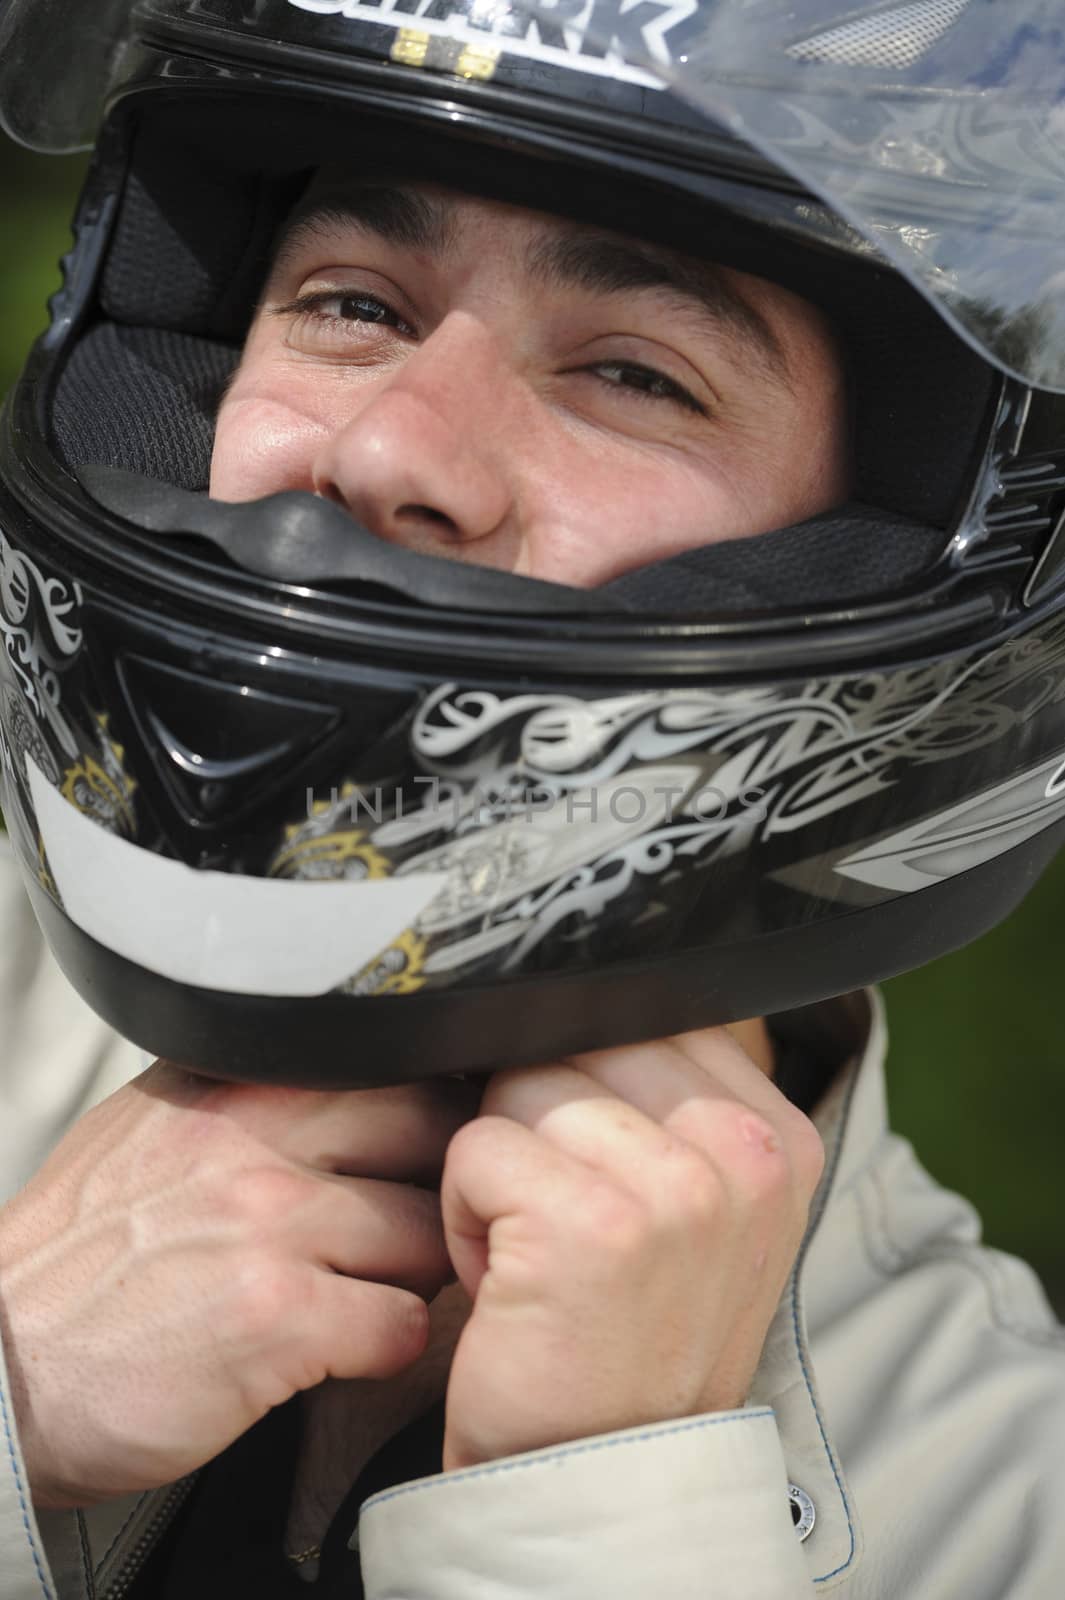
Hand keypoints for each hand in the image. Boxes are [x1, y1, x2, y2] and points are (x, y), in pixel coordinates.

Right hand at [0, 1063, 476, 1507]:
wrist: (2, 1370)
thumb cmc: (72, 1264)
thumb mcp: (143, 1131)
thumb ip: (235, 1096)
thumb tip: (319, 1080)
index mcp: (230, 1086)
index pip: (385, 1063)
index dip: (425, 1110)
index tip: (430, 1145)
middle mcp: (255, 1140)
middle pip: (430, 1131)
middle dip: (442, 1183)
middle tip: (423, 1222)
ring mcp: (271, 1224)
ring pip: (428, 1230)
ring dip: (418, 1272)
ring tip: (376, 1293)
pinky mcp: (277, 1317)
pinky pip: (401, 1323)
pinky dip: (390, 1344)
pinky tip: (348, 1349)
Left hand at [440, 1029, 823, 1470]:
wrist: (604, 1475)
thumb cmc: (632, 1332)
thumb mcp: (699, 1207)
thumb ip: (672, 1096)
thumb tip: (587, 988)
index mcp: (779, 1135)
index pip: (646, 1014)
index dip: (591, 1083)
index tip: (606, 1173)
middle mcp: (743, 1153)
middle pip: (577, 1040)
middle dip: (543, 1121)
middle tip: (569, 1223)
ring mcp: (675, 1188)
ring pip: (519, 1086)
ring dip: (502, 1167)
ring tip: (541, 1249)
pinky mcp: (589, 1225)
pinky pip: (475, 1148)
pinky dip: (466, 1213)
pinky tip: (511, 1279)